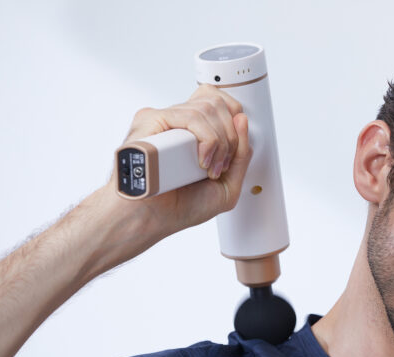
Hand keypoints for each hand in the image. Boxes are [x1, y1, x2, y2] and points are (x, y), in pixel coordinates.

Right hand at [85, 85, 252, 272]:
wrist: (151, 219)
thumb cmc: (180, 206)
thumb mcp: (227, 184)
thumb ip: (241, 155)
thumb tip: (242, 120)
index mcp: (192, 130)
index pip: (218, 101)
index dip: (233, 117)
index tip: (232, 151)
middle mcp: (177, 120)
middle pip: (217, 101)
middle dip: (231, 136)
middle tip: (220, 166)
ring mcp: (164, 118)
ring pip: (208, 108)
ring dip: (221, 142)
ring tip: (208, 169)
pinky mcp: (152, 119)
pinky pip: (191, 116)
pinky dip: (207, 140)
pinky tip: (200, 162)